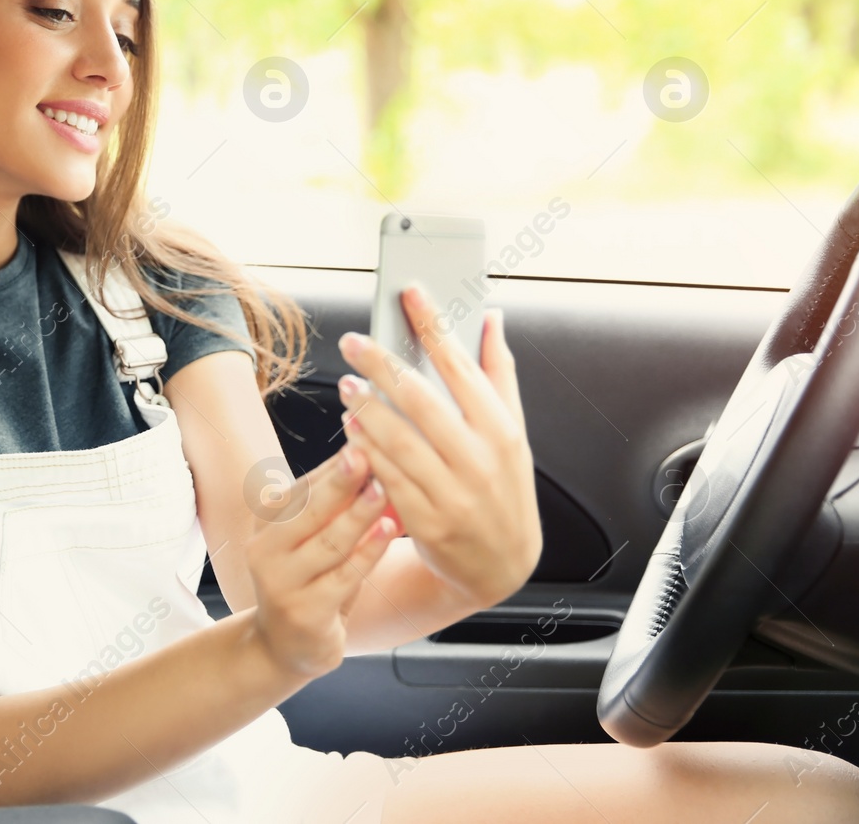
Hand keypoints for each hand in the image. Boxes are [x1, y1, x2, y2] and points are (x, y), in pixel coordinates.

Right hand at [245, 451, 397, 679]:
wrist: (285, 646)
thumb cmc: (309, 581)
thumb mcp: (310, 540)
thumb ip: (330, 505)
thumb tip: (365, 452)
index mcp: (266, 524)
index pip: (302, 487)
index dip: (334, 465)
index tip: (364, 439)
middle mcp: (265, 550)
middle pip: (309, 510)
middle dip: (341, 481)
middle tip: (367, 453)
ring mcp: (281, 583)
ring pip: (328, 543)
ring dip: (359, 515)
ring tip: (384, 490)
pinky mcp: (305, 612)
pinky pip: (344, 576)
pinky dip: (368, 551)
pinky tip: (388, 531)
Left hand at [335, 282, 540, 608]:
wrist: (501, 566)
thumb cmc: (502, 485)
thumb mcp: (511, 432)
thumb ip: (498, 374)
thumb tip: (490, 318)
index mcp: (502, 430)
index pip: (461, 365)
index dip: (434, 325)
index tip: (410, 292)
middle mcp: (480, 459)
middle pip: (421, 400)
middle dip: (382, 365)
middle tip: (353, 342)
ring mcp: (454, 493)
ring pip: (399, 441)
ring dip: (367, 409)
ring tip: (347, 383)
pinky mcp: (428, 522)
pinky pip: (388, 479)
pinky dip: (367, 451)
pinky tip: (351, 428)